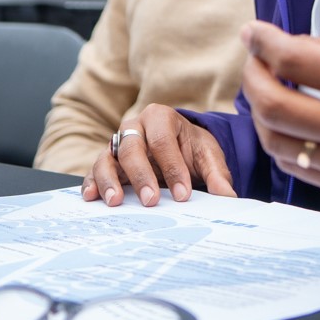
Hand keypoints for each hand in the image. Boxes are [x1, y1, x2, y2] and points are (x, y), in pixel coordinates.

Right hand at [82, 104, 237, 206]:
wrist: (179, 149)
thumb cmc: (191, 149)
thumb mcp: (208, 156)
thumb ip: (217, 174)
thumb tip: (228, 196)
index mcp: (160, 117)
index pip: (163, 141)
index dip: (173, 168)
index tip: (184, 195)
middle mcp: (134, 127)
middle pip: (132, 148)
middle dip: (142, 175)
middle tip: (151, 200)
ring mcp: (116, 144)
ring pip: (107, 158)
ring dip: (110, 180)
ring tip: (116, 202)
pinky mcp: (107, 162)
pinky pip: (93, 171)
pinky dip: (92, 184)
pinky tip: (92, 198)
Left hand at [240, 20, 319, 196]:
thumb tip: (278, 47)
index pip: (295, 61)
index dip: (263, 42)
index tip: (252, 33)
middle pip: (272, 107)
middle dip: (252, 78)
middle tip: (256, 62)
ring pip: (274, 141)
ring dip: (261, 112)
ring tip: (269, 90)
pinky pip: (293, 165)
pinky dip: (280, 139)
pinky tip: (288, 121)